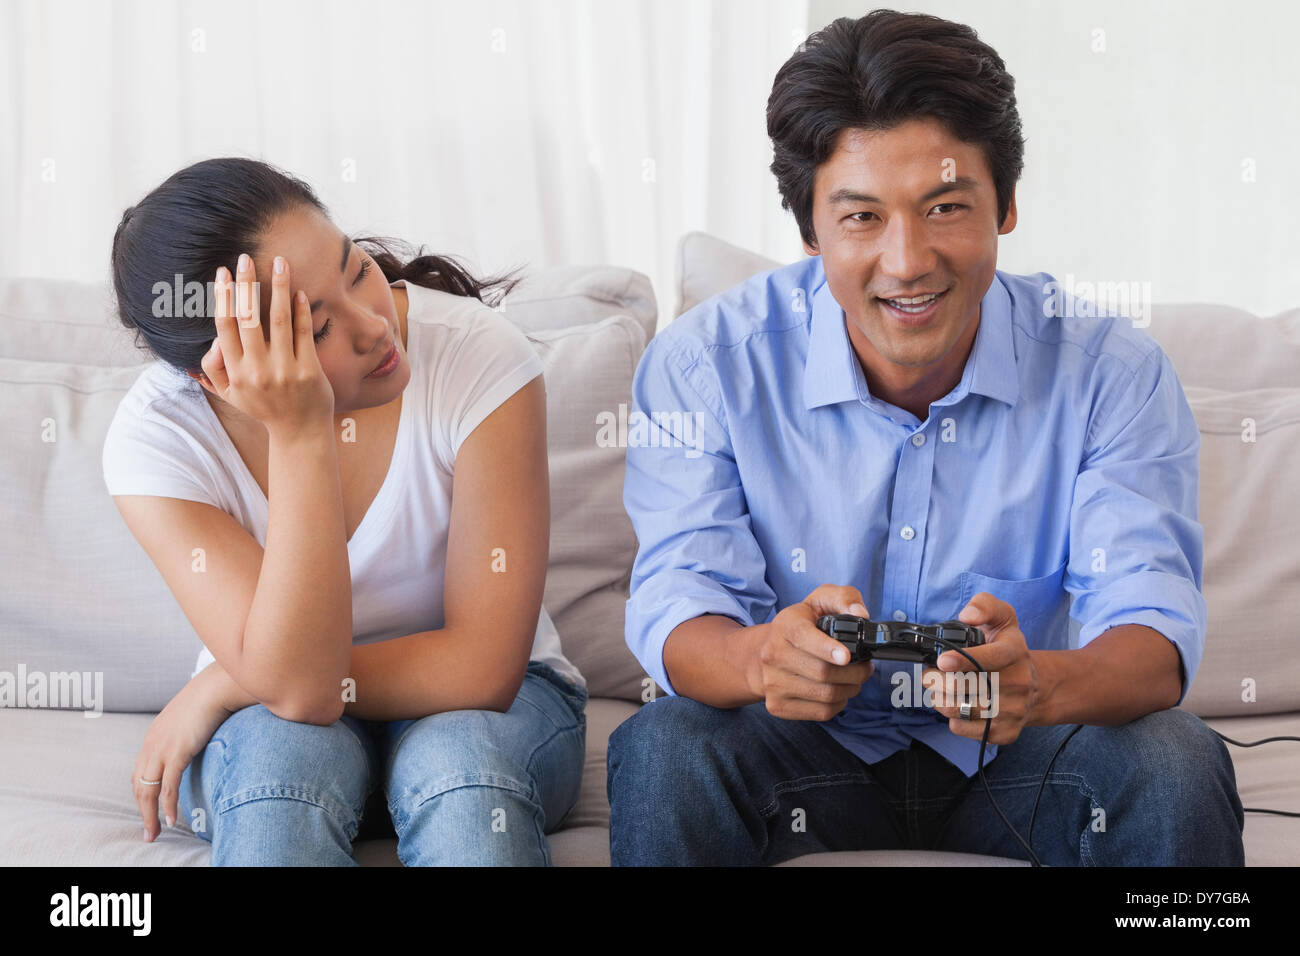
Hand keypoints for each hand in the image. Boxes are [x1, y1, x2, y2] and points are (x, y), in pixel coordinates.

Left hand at [131, 665, 236, 842]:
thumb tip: (199, 737)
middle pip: (139, 784)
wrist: (218, 686)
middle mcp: (152, 743)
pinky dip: (167, 806)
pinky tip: (170, 820)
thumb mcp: (192, 714)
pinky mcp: (176, 752)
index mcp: (154, 734)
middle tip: (148, 830)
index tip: (149, 809)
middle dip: (142, 810)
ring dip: (150, 815)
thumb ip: (189, 729)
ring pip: (148, 790)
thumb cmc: (212, 696)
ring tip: (154, 833)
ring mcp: (162, 748)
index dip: (143, 793)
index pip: (140, 771)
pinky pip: (168, 786)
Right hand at [199, 253, 334, 437]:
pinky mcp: (309, 371)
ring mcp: (284, 370)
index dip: (223, 297)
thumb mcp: (230, 395)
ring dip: (278, 287)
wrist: (300, 433)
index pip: (225, 326)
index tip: (223, 272)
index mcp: (235, 373)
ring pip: (279, 320)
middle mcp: (257, 370)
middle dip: (246, 284)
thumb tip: (206, 344)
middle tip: (245, 257)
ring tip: (280, 262)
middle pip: (248, 318)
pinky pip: (303, 334)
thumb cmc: (264, 408)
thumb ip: (212, 371)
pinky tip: (298, 291)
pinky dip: (301, 311)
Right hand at [750, 583, 874, 720]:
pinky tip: (839, 691)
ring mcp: (772, 683)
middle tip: (866, 667)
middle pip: (822, 672)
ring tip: (855, 679)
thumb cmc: (803, 625)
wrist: (768, 652)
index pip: (803, 638)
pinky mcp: (778, 706)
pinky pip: (820, 712)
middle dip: (854, 672)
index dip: (827, 649)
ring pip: (824, 695)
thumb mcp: (821, 601)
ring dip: (850, 689)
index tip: (846, 656)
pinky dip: (838, 704)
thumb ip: (844, 598)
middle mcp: (772, 655)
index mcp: (784, 625)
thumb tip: (861, 614)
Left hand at [923, 591, 1041, 744]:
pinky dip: (952, 719)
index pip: (993, 656)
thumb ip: (984, 606)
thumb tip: (968, 615)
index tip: (942, 660)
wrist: (1036, 686)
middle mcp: (1018, 681)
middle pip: (969, 686)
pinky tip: (956, 706)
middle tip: (930, 675)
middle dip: (938, 680)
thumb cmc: (1007, 649)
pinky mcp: (1006, 732)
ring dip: (940, 700)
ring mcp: (1013, 709)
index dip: (964, 659)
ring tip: (939, 690)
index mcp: (1015, 650)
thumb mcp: (1002, 618)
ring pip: (963, 710)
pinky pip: (966, 729)